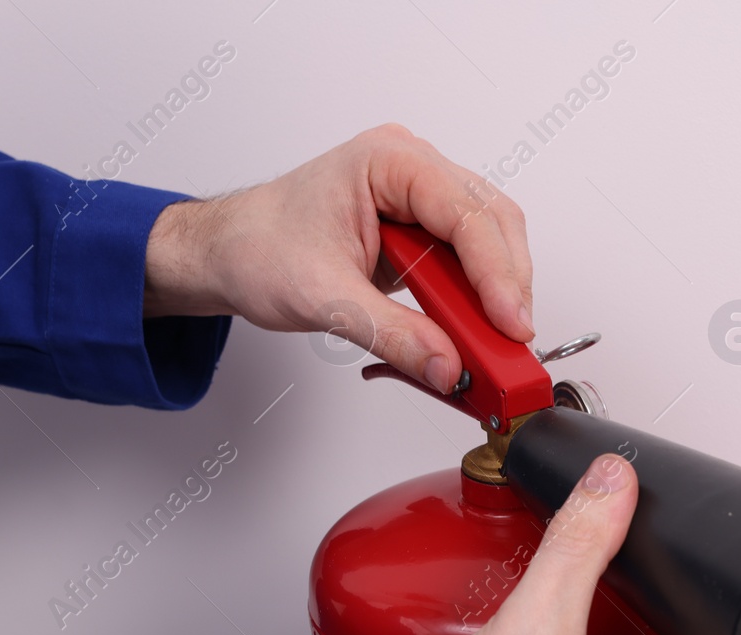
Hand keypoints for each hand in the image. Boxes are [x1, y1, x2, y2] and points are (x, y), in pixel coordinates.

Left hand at [142, 124, 533, 393]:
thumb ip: (393, 335)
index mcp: (387, 162)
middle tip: (511, 344)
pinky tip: (472, 331)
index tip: (512, 325)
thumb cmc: (258, 249)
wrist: (228, 253)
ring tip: (494, 346)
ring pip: (491, 239)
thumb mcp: (323, 299)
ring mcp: (420, 196)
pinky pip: (470, 259)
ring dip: (497, 294)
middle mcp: (411, 169)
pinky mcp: (422, 228)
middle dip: (507, 286)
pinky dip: (477, 299)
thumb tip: (448, 366)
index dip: (497, 274)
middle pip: (492, 222)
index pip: (466, 215)